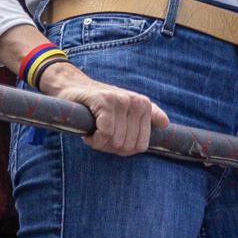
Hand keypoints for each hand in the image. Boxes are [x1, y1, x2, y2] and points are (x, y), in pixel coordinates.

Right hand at [37, 61, 168, 155]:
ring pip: (116, 141)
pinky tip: (88, 133)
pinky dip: (94, 140)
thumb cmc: (98, 103)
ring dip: (100, 144)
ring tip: (93, 131)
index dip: (123, 149)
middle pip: (128, 146)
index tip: (111, 139)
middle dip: (110, 148)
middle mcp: (136, 101)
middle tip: (99, 136)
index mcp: (144, 105)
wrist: (72, 88)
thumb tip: (165, 123)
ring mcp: (121, 99)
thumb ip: (146, 115)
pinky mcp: (104, 101)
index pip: (141, 146)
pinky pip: (105, 134)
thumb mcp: (125, 108)